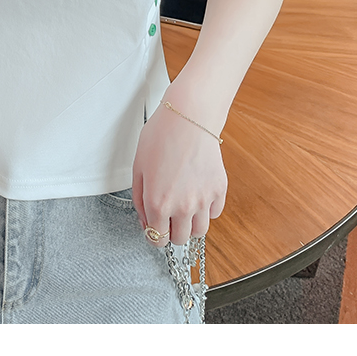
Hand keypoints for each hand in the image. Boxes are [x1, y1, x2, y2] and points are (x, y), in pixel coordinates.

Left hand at [132, 98, 226, 246]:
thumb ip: (139, 200)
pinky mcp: (219, 190)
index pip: (157, 240)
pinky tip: (197, 192)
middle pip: (180, 239)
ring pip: (199, 231)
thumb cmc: (160, 137)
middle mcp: (182, 207)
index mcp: (158, 203)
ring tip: (184, 205)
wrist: (188, 117)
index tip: (155, 225)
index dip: (154, 234)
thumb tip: (146, 222)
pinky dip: (207, 209)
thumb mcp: (138, 167)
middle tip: (169, 213)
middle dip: (172, 230)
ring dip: (190, 223)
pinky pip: (214, 213)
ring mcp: (203, 200)